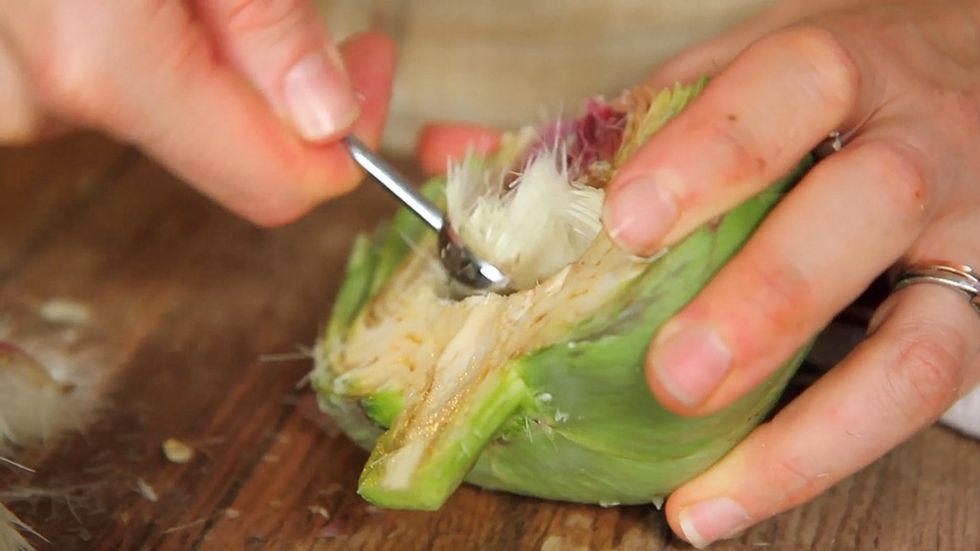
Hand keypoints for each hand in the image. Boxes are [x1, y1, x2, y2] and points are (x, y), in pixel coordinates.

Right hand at [0, 0, 394, 224]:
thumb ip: (270, 23)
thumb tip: (325, 118)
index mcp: (104, 63)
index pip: (271, 182)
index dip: (341, 144)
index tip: (370, 69)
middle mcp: (46, 96)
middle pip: (221, 147)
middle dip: (276, 82)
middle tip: (304, 5)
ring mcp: (16, 89)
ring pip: (169, 113)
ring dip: (214, 54)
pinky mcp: (7, 69)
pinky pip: (110, 83)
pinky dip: (153, 44)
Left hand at [419, 0, 979, 545]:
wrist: (965, 81)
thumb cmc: (821, 94)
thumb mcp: (727, 77)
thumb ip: (603, 125)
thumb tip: (452, 154)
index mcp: (836, 68)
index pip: (789, 89)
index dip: (712, 154)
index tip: (629, 224)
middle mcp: (914, 147)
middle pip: (868, 204)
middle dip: (768, 292)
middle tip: (677, 372)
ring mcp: (956, 240)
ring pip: (919, 338)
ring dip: (809, 425)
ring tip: (702, 485)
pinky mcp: (975, 315)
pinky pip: (921, 395)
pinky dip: (823, 457)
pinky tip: (731, 500)